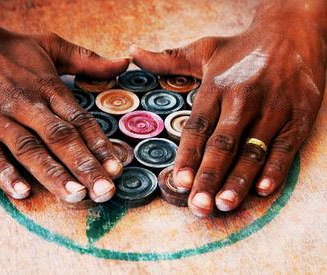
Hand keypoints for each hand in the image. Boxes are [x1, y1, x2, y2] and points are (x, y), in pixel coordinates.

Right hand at [0, 8, 129, 202]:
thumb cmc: (7, 48)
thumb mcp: (50, 46)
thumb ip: (87, 59)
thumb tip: (124, 62)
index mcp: (47, 87)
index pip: (79, 121)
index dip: (100, 146)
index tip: (117, 169)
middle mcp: (25, 103)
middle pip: (60, 138)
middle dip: (84, 166)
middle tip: (105, 191)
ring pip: (28, 148)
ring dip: (53, 173)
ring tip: (75, 196)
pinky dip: (4, 173)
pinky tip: (23, 192)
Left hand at [130, 1, 325, 215]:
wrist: (293, 31)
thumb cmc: (242, 48)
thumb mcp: (204, 50)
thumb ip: (168, 59)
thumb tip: (132, 52)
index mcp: (217, 87)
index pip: (198, 127)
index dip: (187, 156)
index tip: (179, 181)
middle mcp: (243, 99)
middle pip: (223, 144)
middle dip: (209, 177)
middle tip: (197, 205)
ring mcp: (273, 108)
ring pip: (253, 151)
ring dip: (238, 181)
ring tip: (223, 204)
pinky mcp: (299, 115)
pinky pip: (286, 148)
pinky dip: (275, 170)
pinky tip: (262, 190)